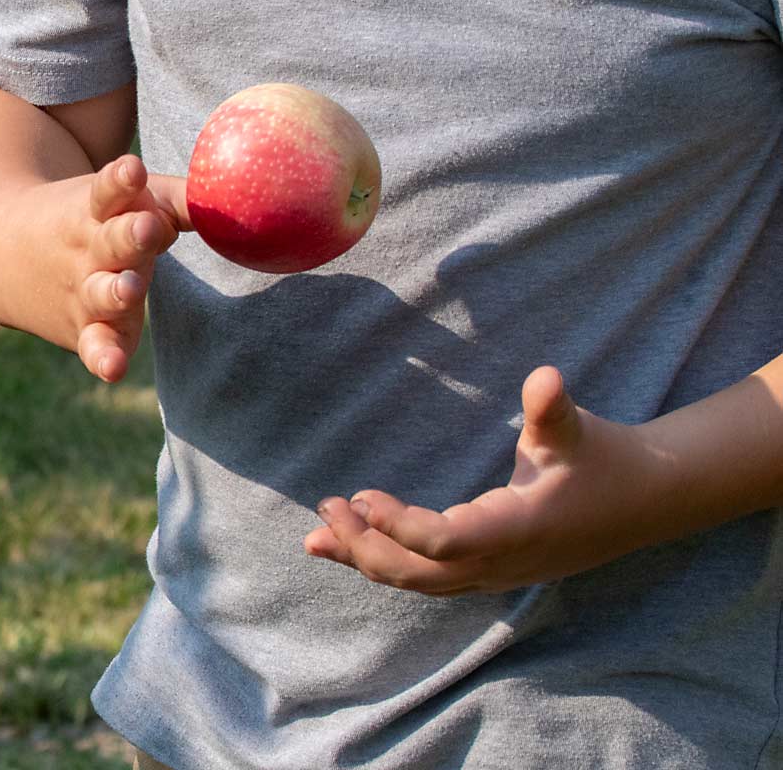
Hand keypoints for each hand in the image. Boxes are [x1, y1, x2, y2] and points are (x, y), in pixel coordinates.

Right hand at [24, 154, 188, 384]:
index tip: (133, 169)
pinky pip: (94, 343)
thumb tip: (238, 197)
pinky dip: (102, 356)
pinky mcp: (85, 328)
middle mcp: (90, 248)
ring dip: (116, 292)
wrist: (5, 250)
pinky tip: (113, 369)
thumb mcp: (130, 199)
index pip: (110, 189)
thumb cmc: (100, 219)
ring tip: (130, 290)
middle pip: (111, 241)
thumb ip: (180, 200)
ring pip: (101, 293)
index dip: (122, 180)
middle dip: (129, 236)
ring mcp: (84, 289)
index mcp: (100, 208)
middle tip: (146, 228)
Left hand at [304, 367, 673, 593]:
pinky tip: (356, 546)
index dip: (401, 527)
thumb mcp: (577, 428)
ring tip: (318, 536)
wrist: (643, 500)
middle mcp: (502, 564)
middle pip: (420, 575)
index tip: (364, 496)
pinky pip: (431, 578)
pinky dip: (389, 564)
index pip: (445, 544)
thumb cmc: (603, 457)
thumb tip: (545, 377)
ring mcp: (496, 574)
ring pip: (421, 583)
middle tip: (326, 508)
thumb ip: (552, 408)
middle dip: (366, 547)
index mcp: (517, 530)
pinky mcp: (491, 570)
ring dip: (368, 559)